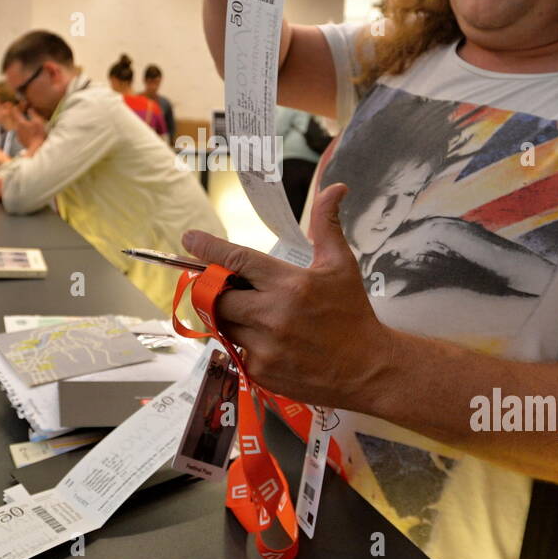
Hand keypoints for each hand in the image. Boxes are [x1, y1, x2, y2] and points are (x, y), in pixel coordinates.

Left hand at [10, 103, 46, 152]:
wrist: (37, 148)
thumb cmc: (38, 134)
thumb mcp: (38, 122)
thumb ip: (33, 115)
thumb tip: (30, 110)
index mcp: (21, 123)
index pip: (15, 113)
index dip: (15, 108)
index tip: (14, 105)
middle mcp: (17, 129)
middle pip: (16, 120)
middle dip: (18, 117)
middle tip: (21, 114)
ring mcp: (18, 136)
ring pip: (18, 127)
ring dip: (21, 125)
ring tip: (27, 124)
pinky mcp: (21, 141)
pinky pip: (21, 134)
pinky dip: (23, 131)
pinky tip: (28, 133)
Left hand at [180, 183, 386, 408]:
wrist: (368, 369)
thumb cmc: (352, 313)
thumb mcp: (341, 265)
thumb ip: (326, 224)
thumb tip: (333, 187)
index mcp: (289, 283)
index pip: (237, 260)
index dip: (208, 248)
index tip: (188, 239)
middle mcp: (273, 314)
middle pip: (219, 297)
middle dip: (220, 291)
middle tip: (234, 289)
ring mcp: (265, 346)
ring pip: (224, 325)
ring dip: (231, 316)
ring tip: (259, 315)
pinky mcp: (261, 371)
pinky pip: (236, 350)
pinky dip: (245, 342)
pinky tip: (271, 341)